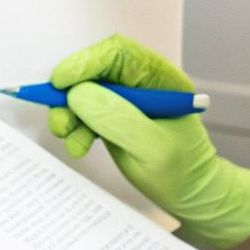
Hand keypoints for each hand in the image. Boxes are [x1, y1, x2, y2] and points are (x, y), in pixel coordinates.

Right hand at [49, 34, 249, 248]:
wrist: (190, 193)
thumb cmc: (183, 171)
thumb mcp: (153, 148)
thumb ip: (119, 118)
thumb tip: (79, 94)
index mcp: (161, 80)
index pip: (119, 55)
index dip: (86, 63)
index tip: (61, 83)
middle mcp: (142, 84)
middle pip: (96, 71)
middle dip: (71, 91)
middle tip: (59, 118)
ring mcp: (126, 101)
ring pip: (85, 92)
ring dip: (68, 112)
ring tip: (66, 135)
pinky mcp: (114, 117)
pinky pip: (85, 113)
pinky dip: (75, 127)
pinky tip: (77, 144)